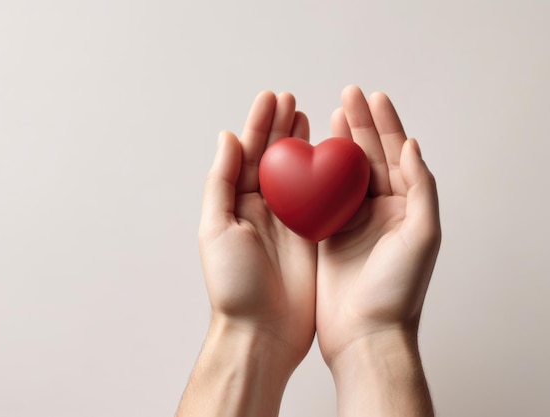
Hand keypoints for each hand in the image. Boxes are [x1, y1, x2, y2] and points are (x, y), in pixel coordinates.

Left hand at [199, 91, 316, 366]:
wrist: (263, 332)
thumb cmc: (234, 286)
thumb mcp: (215, 229)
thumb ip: (221, 182)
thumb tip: (227, 137)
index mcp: (237, 205)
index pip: (248, 154)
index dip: (260, 124)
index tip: (272, 97)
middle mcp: (263, 209)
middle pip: (274, 158)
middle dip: (281, 127)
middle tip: (292, 100)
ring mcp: (289, 221)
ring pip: (298, 173)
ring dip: (303, 145)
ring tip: (309, 117)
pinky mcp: (312, 236)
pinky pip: (321, 198)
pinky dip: (326, 175)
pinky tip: (333, 158)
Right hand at [316, 86, 440, 410]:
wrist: (366, 334)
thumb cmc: (398, 290)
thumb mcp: (422, 235)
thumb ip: (421, 187)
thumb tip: (413, 145)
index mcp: (408, 208)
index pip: (397, 155)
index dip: (386, 124)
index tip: (373, 97)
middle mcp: (384, 212)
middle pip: (371, 157)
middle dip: (361, 124)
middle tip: (348, 94)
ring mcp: (356, 222)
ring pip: (346, 173)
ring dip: (340, 143)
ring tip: (331, 113)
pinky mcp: (331, 235)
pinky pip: (324, 196)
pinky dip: (318, 173)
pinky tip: (309, 155)